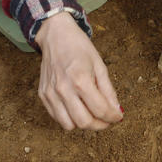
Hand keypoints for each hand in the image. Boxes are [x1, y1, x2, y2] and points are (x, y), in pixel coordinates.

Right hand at [35, 13, 123, 130]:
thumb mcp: (100, 65)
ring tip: (92, 114)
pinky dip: (69, 118)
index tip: (118, 117)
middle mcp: (63, 89)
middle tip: (107, 119)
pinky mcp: (43, 95)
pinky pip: (57, 118)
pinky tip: (78, 108)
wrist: (56, 36)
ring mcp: (50, 94)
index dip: (113, 117)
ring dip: (83, 123)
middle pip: (84, 122)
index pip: (100, 110)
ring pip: (69, 125)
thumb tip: (116, 110)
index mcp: (80, 79)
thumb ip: (108, 90)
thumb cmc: (79, 48)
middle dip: (100, 125)